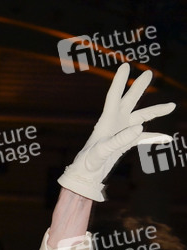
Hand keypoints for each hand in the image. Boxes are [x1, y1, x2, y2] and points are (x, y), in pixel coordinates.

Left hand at [58, 63, 174, 201]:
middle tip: (149, 73)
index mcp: (106, 121)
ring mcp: (121, 131)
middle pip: (129, 101)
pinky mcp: (125, 142)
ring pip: (141, 117)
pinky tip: (167, 139)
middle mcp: (114, 122)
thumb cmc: (89, 162)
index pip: (113, 96)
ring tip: (172, 106)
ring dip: (156, 112)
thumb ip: (120, 139)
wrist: (86, 175)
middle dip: (139, 87)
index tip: (125, 66)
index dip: (119, 82)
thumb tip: (140, 126)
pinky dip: (154, 137)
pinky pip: (143, 137)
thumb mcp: (103, 151)